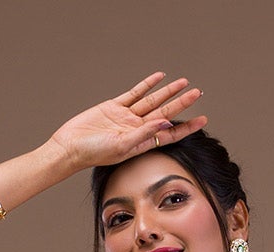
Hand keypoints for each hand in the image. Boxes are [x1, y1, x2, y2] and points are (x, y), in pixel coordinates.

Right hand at [48, 73, 206, 172]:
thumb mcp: (122, 145)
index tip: (203, 119)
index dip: (187, 127)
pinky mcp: (114, 107)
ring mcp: (126, 117)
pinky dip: (147, 85)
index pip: (170, 133)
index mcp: (142, 142)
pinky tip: (159, 77)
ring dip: (168, 92)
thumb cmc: (94, 152)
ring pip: (152, 101)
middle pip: (165, 113)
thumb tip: (166, 123)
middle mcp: (137, 129)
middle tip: (197, 93)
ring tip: (183, 82)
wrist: (70, 146)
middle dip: (182, 103)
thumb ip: (144, 133)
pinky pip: (135, 93)